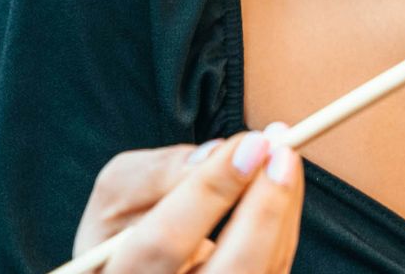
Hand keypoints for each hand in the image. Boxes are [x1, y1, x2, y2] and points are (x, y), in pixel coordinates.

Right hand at [72, 127, 304, 272]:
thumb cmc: (122, 218)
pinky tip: (282, 181)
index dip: (210, 190)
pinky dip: (285, 223)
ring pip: (263, 270)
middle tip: (281, 154)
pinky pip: (275, 267)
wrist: (137, 261)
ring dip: (283, 209)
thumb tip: (214, 155)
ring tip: (285, 156)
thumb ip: (157, 171)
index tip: (250, 144)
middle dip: (263, 209)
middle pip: (231, 270)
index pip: (166, 240)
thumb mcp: (119, 188)